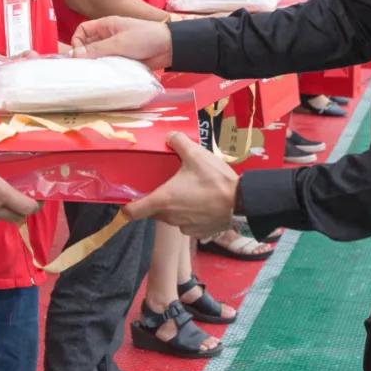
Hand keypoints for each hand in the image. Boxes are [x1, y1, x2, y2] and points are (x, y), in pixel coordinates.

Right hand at [71, 16, 173, 67]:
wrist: (169, 47)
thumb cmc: (145, 38)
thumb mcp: (119, 43)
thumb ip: (97, 49)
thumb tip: (74, 55)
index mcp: (106, 25)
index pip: (83, 30)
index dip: (77, 41)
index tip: (78, 55)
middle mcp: (108, 36)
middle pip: (88, 45)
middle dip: (85, 56)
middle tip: (83, 69)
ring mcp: (116, 48)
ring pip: (98, 57)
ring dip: (96, 65)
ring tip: (93, 75)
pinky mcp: (123, 60)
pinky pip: (109, 65)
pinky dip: (106, 71)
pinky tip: (105, 78)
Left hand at [123, 132, 239, 237]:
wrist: (242, 201)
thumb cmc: (215, 179)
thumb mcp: (196, 154)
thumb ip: (178, 142)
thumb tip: (170, 136)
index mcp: (163, 200)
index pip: (133, 212)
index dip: (128, 206)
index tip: (130, 199)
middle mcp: (170, 217)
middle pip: (154, 213)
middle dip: (157, 201)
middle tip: (169, 186)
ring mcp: (185, 228)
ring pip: (171, 219)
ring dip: (175, 209)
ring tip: (190, 194)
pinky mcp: (199, 234)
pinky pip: (187, 225)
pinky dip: (190, 216)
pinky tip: (202, 204)